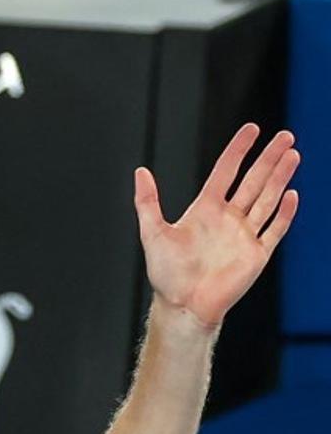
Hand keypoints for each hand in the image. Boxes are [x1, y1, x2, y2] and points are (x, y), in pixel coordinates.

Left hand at [133, 123, 299, 328]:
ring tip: (292, 154)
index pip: (226, 171)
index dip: (238, 149)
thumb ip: (147, 202)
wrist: (183, 305)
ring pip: (267, 199)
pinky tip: (291, 194)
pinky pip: (274, 229)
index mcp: (205, 209)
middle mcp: (228, 218)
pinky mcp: (256, 254)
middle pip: (253, 180)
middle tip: (285, 135)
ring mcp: (244, 235)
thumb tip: (140, 171)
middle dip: (269, 158)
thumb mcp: (152, 232)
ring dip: (280, 177)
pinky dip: (284, 213)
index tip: (252, 129)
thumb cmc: (166, 273)